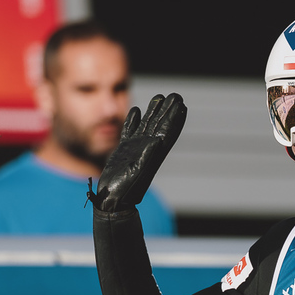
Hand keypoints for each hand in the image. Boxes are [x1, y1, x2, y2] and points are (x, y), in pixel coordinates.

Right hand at [88, 93, 186, 212]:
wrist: (112, 199)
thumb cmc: (125, 190)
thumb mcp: (138, 173)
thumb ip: (148, 157)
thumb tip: (158, 140)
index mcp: (153, 153)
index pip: (168, 132)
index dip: (175, 119)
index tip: (182, 105)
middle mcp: (147, 148)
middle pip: (160, 125)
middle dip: (168, 111)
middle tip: (176, 95)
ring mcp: (135, 148)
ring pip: (146, 125)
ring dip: (153, 112)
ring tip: (159, 97)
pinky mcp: (123, 150)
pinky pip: (129, 131)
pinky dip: (133, 120)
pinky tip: (136, 110)